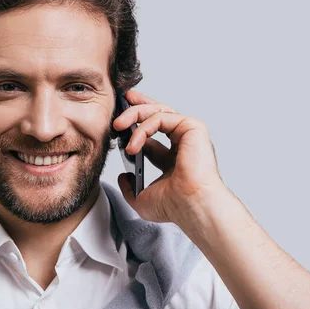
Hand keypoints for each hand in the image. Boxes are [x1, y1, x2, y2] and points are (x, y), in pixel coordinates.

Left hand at [113, 90, 229, 225]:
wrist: (191, 207)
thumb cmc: (175, 206)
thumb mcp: (142, 198)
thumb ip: (130, 188)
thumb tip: (123, 176)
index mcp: (174, 157)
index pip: (153, 133)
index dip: (135, 124)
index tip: (118, 123)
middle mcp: (183, 143)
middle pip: (158, 114)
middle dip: (137, 105)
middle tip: (121, 101)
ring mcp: (188, 134)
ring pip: (158, 111)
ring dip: (134, 114)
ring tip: (117, 125)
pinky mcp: (192, 128)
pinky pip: (161, 118)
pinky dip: (143, 128)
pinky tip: (133, 145)